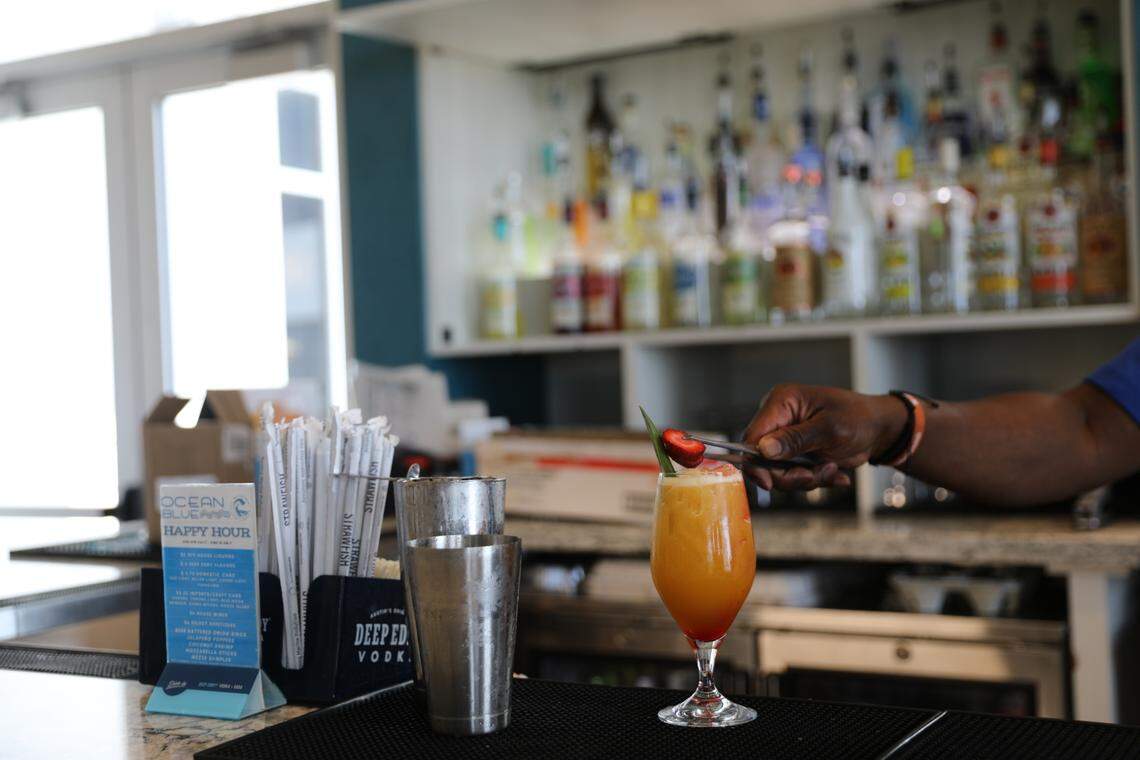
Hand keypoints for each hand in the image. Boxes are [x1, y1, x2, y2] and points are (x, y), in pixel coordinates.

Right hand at [742, 384, 906, 490]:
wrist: (880, 429)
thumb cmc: (859, 418)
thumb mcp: (829, 429)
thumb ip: (795, 439)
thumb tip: (763, 449)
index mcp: (781, 403)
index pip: (752, 436)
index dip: (756, 462)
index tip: (769, 483)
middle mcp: (779, 420)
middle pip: (763, 459)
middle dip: (789, 474)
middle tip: (813, 476)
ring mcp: (786, 438)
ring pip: (779, 472)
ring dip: (806, 478)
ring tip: (832, 470)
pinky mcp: (796, 453)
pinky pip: (794, 475)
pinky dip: (815, 479)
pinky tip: (835, 473)